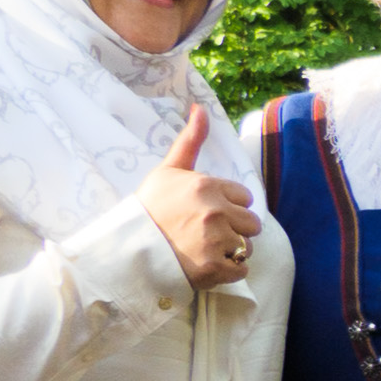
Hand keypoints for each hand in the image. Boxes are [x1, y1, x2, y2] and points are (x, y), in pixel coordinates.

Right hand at [137, 106, 262, 288]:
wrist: (128, 250)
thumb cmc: (149, 208)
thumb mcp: (168, 170)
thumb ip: (190, 141)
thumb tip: (201, 108)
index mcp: (207, 187)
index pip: (244, 197)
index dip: (228, 206)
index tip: (207, 213)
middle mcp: (216, 212)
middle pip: (252, 223)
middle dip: (235, 229)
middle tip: (207, 234)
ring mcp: (217, 241)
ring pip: (247, 247)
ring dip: (231, 251)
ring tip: (204, 249)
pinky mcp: (216, 268)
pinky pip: (241, 270)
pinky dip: (229, 272)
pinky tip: (207, 266)